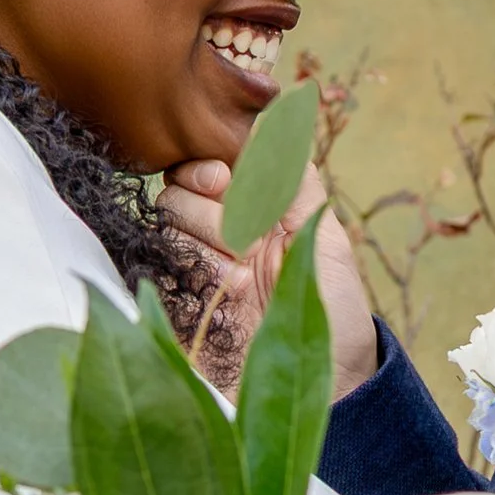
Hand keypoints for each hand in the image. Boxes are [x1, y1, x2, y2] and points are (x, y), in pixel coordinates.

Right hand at [159, 155, 381, 399]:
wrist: (332, 382)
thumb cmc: (336, 309)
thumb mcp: (324, 236)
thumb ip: (296, 179)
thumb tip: (282, 112)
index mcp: (251, 212)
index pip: (204, 167)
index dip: (206, 168)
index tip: (223, 181)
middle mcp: (217, 238)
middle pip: (175, 195)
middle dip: (206, 210)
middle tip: (241, 239)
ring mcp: (197, 274)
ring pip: (164, 232)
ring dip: (201, 247)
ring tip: (239, 277)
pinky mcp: (183, 312)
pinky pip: (159, 278)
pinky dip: (186, 279)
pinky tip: (222, 296)